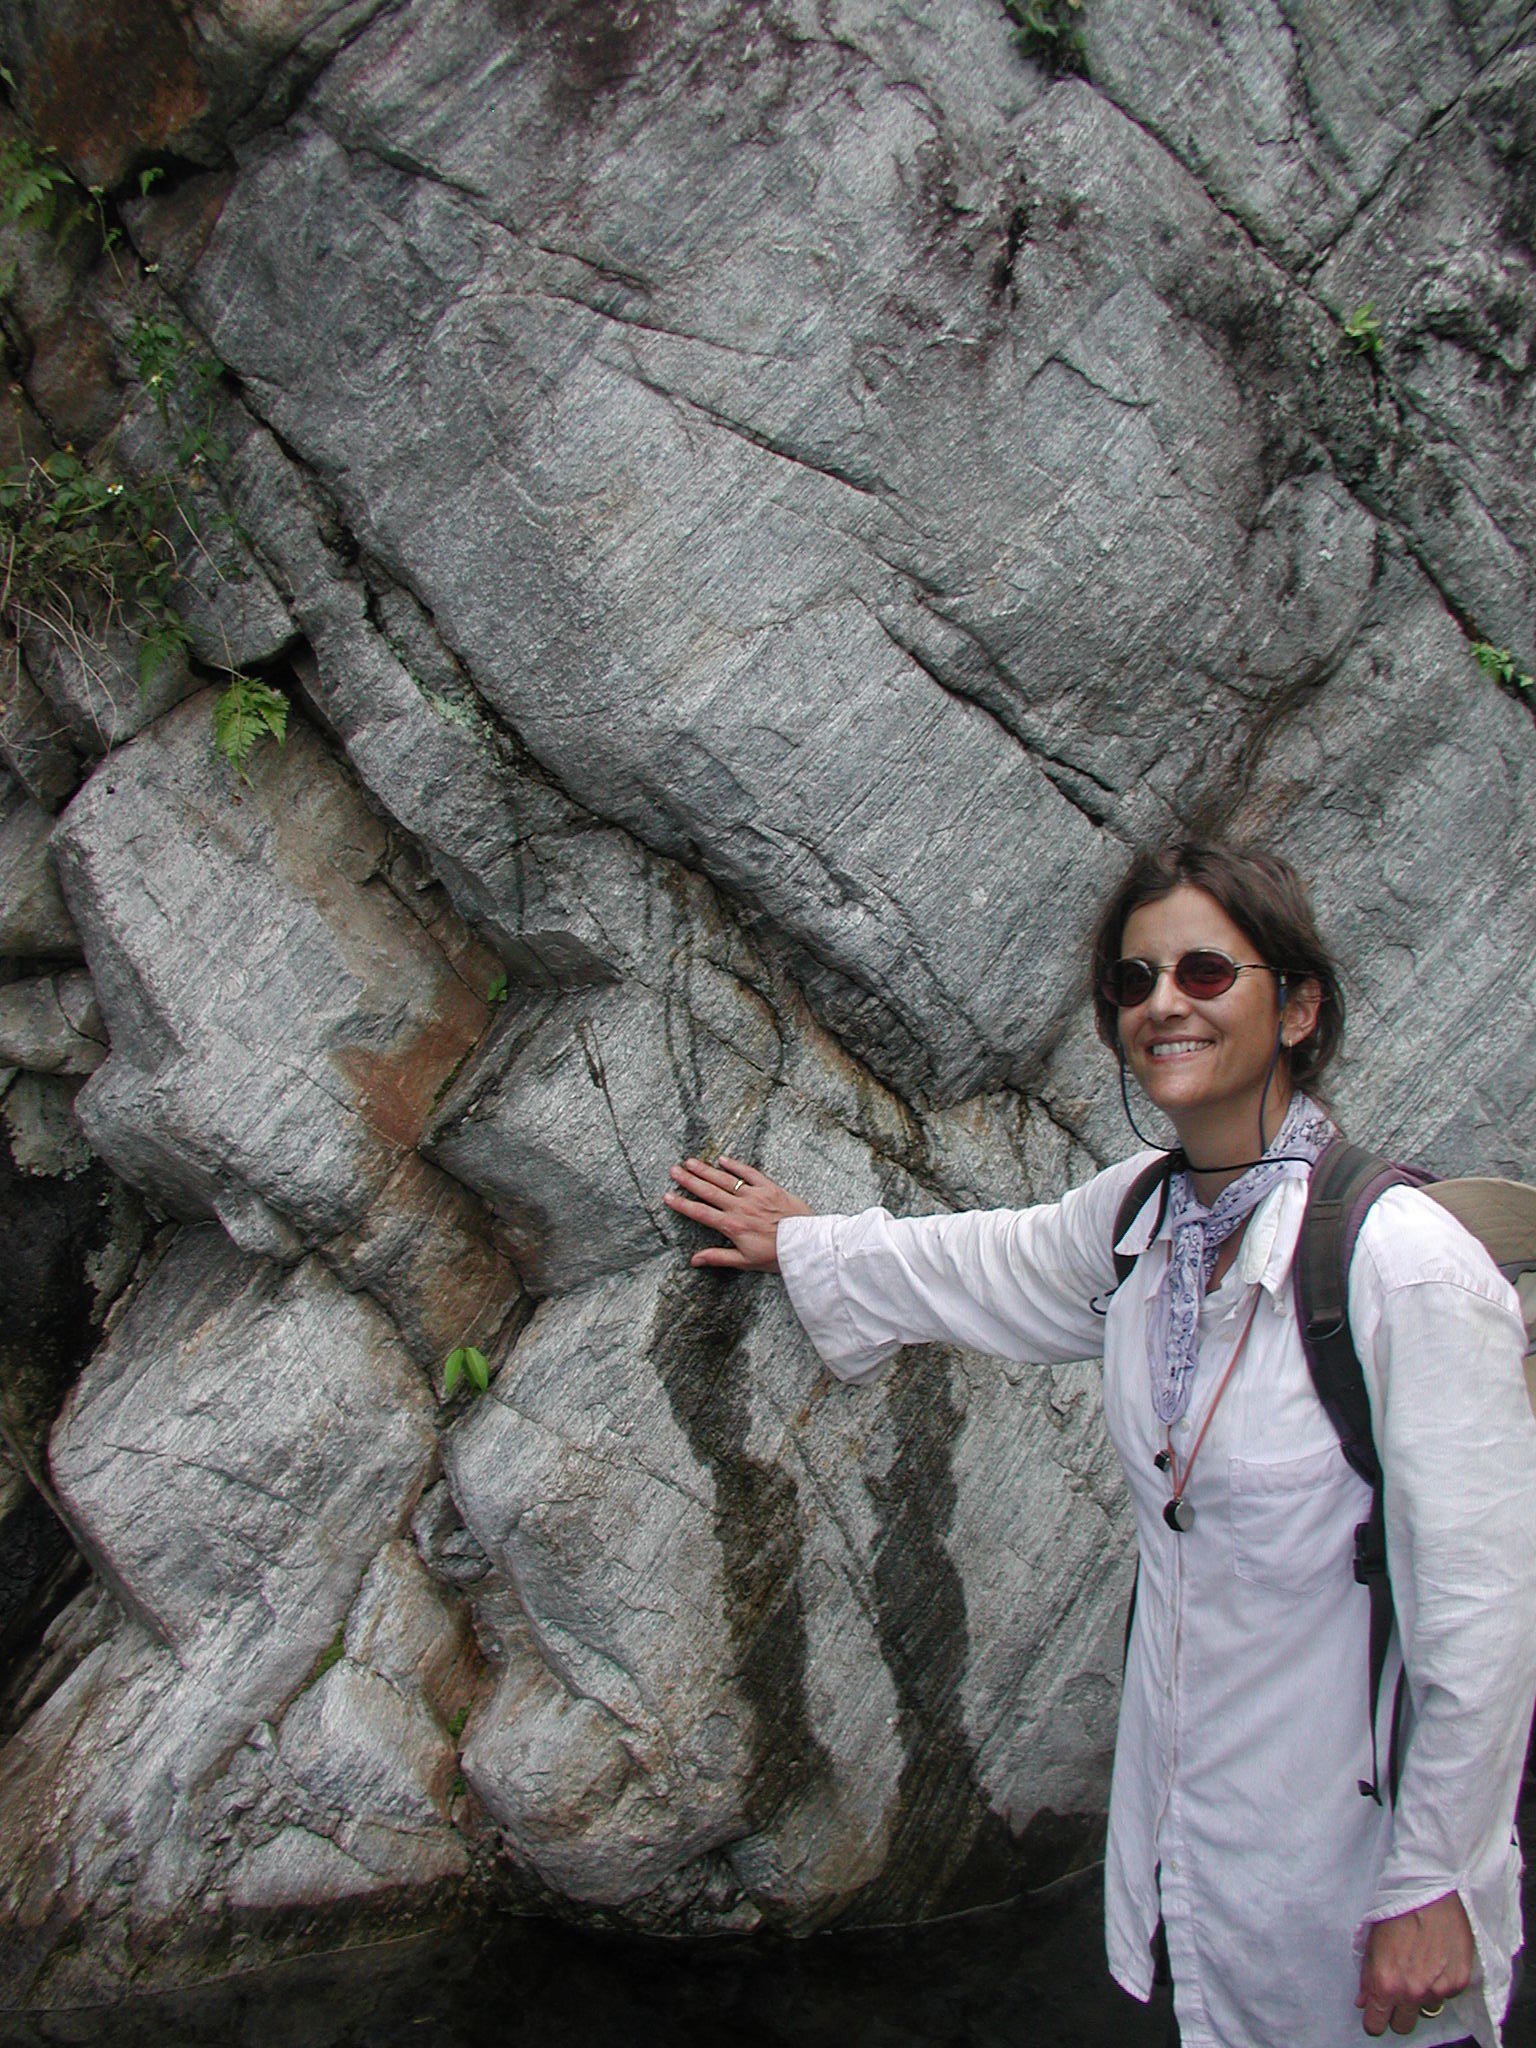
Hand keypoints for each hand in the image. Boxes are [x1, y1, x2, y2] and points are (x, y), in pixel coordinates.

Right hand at [664, 1155, 812, 1271]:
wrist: (805, 1244)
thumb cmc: (776, 1255)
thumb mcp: (745, 1262)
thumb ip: (718, 1257)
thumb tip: (694, 1260)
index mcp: (732, 1226)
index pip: (701, 1213)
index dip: (682, 1204)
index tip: (667, 1196)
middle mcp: (740, 1207)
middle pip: (708, 1191)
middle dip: (689, 1180)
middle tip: (673, 1170)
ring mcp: (755, 1195)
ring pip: (725, 1180)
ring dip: (706, 1170)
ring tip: (689, 1162)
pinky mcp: (769, 1188)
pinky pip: (749, 1173)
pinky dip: (735, 1165)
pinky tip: (721, 1159)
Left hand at [1357, 1891, 1474, 2035]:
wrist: (1431, 1890)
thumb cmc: (1396, 1909)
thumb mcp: (1371, 1939)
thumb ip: (1366, 1975)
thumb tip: (1363, 2001)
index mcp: (1385, 1983)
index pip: (1376, 2026)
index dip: (1374, 2018)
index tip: (1377, 2010)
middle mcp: (1412, 1992)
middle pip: (1403, 2026)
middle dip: (1397, 2012)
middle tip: (1399, 1989)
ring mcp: (1438, 1990)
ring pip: (1426, 2009)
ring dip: (1422, 1994)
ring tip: (1420, 1965)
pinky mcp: (1459, 1982)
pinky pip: (1446, 1994)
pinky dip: (1441, 1981)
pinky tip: (1437, 1957)